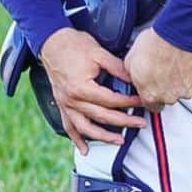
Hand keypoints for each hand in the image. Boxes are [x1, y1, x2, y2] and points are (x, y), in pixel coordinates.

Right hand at [38, 27, 145, 154]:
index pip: (110, 100)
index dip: (128, 102)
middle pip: (102, 116)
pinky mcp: (61, 105)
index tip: (140, 102)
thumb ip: (117, 67)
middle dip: (123, 122)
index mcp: (82, 87)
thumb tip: (134, 77)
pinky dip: (76, 139)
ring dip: (103, 137)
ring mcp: (65, 104)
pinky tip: (84, 149)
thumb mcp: (98, 53)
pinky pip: (68, 126)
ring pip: (85, 128)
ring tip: (119, 141)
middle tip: (140, 124)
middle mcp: (72, 100)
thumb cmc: (73, 45)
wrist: (51, 42)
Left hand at [124, 28, 191, 111]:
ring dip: (177, 81)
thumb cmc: (156, 44)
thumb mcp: (130, 58)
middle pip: (165, 98)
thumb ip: (131, 74)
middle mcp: (169, 97)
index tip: (149, 86)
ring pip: (180, 90)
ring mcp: (185, 90)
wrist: (179, 33)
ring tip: (173, 63)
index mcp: (150, 95)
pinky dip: (189, 75)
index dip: (149, 94)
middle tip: (161, 69)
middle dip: (163, 87)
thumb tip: (132, 75)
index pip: (149, 105)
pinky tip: (183, 61)